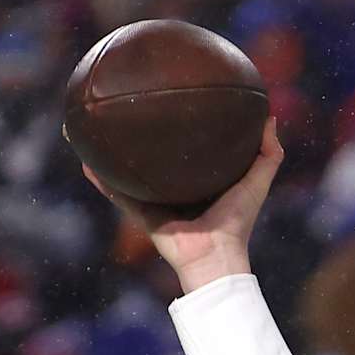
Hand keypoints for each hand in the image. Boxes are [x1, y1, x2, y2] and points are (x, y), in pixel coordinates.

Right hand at [82, 117, 283, 294]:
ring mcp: (154, 201)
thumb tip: (270, 117)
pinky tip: (83, 158)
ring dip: (108, 152)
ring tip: (91, 125)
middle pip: (151, 155)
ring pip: (127, 171)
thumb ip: (269, 154)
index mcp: (197, 180)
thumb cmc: (238, 222)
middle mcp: (173, 188)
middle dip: (138, 133)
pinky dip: (99, 178)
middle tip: (124, 103)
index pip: (185, 148)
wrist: (215, 256)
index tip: (169, 98)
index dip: (178, 126)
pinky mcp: (141, 214)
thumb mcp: (257, 183)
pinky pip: (115, 192)